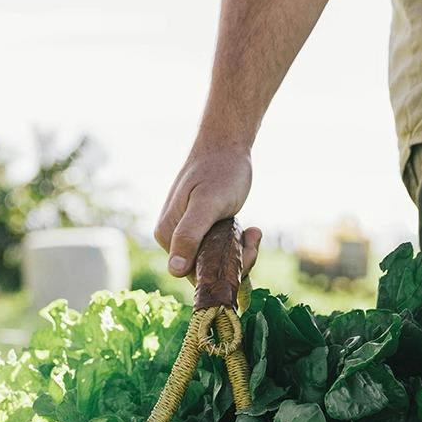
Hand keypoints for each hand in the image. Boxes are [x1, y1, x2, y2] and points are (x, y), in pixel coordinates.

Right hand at [153, 146, 261, 281]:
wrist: (226, 147)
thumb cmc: (218, 171)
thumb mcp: (207, 203)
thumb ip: (189, 235)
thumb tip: (175, 270)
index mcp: (168, 236)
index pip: (192, 274)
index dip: (220, 271)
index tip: (243, 251)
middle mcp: (174, 239)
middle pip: (205, 270)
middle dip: (234, 261)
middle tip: (253, 237)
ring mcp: (188, 235)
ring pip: (216, 262)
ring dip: (241, 252)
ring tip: (253, 230)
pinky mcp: (203, 231)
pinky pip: (221, 251)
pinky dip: (239, 245)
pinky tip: (251, 228)